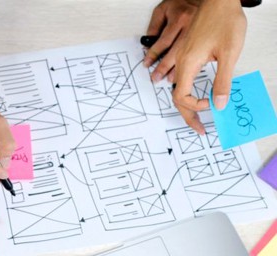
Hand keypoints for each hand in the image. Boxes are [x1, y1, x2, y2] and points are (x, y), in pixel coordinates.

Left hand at [144, 0, 198, 82]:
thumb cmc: (182, 3)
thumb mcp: (163, 9)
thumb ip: (154, 26)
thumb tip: (148, 43)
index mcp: (178, 18)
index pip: (163, 42)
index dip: (153, 55)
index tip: (146, 63)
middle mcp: (191, 26)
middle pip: (175, 52)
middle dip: (164, 67)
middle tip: (156, 77)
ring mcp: (201, 33)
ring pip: (188, 55)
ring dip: (178, 70)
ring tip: (170, 79)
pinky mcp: (208, 37)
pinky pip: (200, 55)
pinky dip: (193, 65)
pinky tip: (187, 73)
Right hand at [173, 0, 246, 133]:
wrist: (219, 0)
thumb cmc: (224, 21)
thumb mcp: (229, 54)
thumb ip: (222, 81)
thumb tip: (218, 104)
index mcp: (188, 63)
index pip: (181, 96)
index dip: (194, 106)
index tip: (209, 105)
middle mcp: (181, 62)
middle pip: (176, 96)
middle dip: (186, 114)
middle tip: (198, 128)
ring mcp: (182, 57)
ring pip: (176, 87)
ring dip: (184, 104)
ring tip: (192, 116)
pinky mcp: (186, 53)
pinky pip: (179, 77)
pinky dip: (184, 91)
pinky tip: (190, 94)